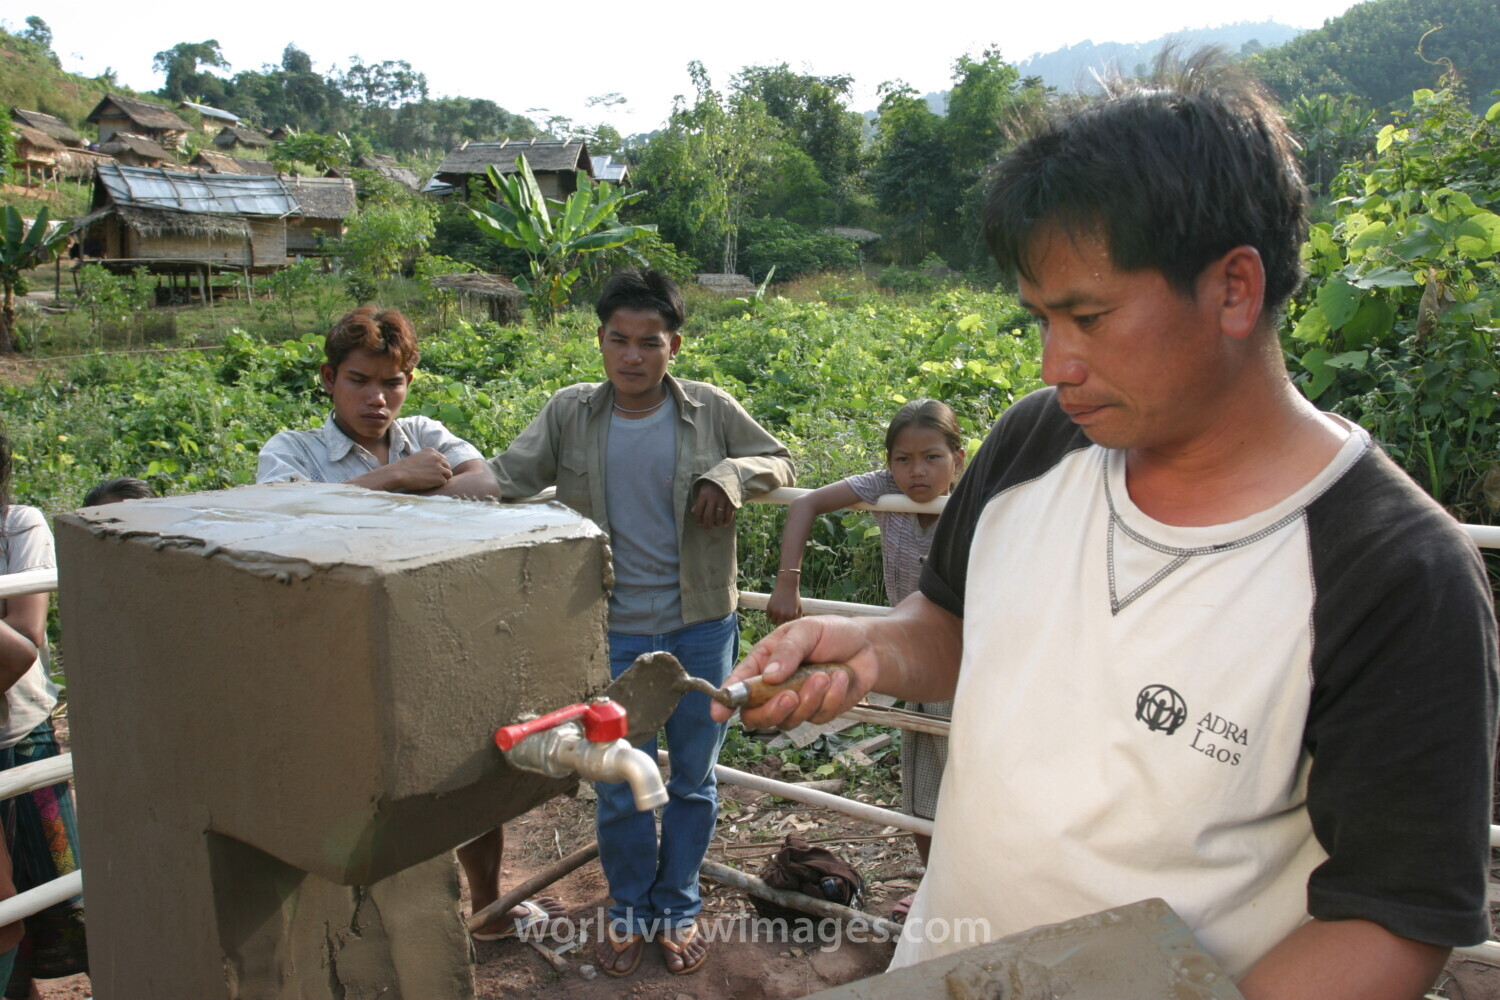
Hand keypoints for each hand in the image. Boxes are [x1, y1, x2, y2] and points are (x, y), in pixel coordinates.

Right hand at [392, 448, 452, 490]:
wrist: (399, 474)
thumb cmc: (406, 467)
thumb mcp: (418, 457)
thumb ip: (429, 458)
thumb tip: (437, 466)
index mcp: (432, 451)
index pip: (443, 459)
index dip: (439, 466)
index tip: (432, 471)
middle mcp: (437, 458)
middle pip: (447, 466)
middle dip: (442, 472)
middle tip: (432, 477)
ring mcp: (439, 468)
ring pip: (448, 474)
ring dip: (442, 478)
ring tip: (432, 481)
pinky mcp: (439, 478)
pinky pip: (444, 482)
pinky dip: (438, 484)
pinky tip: (429, 484)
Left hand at [693, 481, 734, 528]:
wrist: (727, 475)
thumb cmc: (712, 485)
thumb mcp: (703, 490)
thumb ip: (698, 500)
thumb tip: (693, 511)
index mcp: (704, 494)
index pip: (699, 511)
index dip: (698, 519)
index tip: (699, 523)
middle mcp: (713, 497)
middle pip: (708, 516)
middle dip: (707, 525)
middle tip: (707, 527)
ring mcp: (723, 499)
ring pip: (719, 517)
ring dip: (717, 523)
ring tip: (716, 524)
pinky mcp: (731, 501)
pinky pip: (729, 514)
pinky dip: (727, 521)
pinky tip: (724, 524)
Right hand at [711, 615, 879, 728]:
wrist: (867, 646)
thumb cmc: (831, 633)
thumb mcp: (806, 630)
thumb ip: (787, 651)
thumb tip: (769, 676)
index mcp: (764, 664)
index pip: (738, 685)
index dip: (725, 701)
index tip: (719, 713)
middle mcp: (775, 688)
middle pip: (757, 716)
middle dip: (771, 710)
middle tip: (789, 695)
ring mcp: (797, 703)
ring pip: (788, 720)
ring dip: (808, 699)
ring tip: (824, 675)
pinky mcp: (819, 712)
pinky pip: (818, 716)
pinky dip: (830, 697)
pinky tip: (839, 678)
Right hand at [765, 576, 803, 625]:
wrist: (787, 586)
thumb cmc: (794, 598)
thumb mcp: (799, 608)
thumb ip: (797, 619)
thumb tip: (793, 627)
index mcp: (791, 615)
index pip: (787, 625)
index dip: (786, 623)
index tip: (786, 620)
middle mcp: (783, 614)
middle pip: (778, 625)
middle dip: (779, 621)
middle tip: (781, 617)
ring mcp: (775, 611)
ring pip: (772, 621)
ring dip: (774, 618)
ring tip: (778, 612)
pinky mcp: (769, 607)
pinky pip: (768, 615)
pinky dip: (770, 613)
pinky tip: (774, 607)